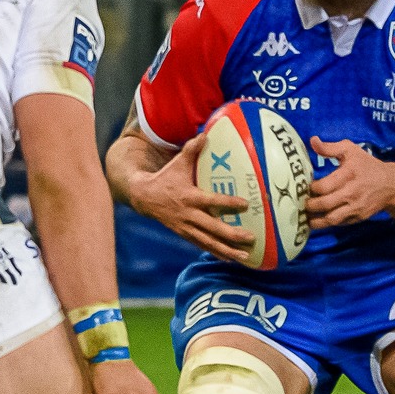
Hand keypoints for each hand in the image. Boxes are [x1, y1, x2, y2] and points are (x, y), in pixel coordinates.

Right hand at [127, 136, 253, 262]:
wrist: (143, 197)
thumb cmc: (165, 178)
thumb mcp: (177, 163)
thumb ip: (192, 149)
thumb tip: (206, 134)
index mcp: (189, 197)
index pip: (211, 201)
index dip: (227, 203)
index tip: (245, 204)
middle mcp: (188, 215)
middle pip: (212, 228)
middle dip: (232, 234)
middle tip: (251, 238)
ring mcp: (186, 228)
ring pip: (208, 242)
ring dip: (227, 250)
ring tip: (244, 257)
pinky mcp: (184, 235)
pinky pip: (202, 245)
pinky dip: (216, 252)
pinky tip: (230, 259)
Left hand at [306, 138, 394, 228]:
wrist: (390, 185)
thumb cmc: (367, 165)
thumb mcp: (350, 150)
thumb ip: (330, 147)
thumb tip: (312, 141)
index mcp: (348, 174)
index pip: (324, 186)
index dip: (311, 188)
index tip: (306, 186)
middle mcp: (352, 193)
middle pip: (325, 204)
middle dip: (310, 205)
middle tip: (302, 202)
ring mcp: (355, 208)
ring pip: (331, 219)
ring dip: (315, 221)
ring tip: (306, 217)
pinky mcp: (358, 218)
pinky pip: (339, 224)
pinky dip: (326, 224)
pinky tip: (317, 221)